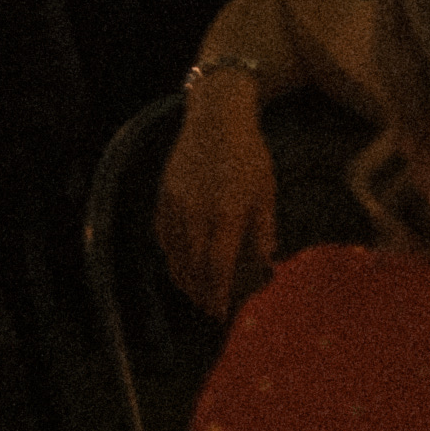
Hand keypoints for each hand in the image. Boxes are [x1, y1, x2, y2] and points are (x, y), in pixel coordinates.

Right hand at [157, 79, 284, 311]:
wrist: (216, 117)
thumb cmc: (249, 156)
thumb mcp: (267, 194)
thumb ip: (263, 233)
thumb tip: (264, 266)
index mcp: (226, 217)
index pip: (218, 270)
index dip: (218, 296)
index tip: (221, 313)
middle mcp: (196, 215)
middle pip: (193, 268)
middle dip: (201, 293)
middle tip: (209, 308)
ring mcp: (175, 204)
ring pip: (174, 255)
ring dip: (183, 279)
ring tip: (194, 291)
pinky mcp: (163, 194)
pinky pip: (163, 235)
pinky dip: (170, 254)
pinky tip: (180, 261)